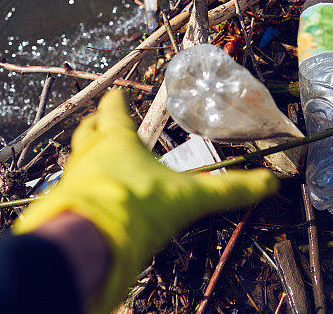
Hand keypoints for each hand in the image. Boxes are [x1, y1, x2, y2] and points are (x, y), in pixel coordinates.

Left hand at [14, 90, 277, 312]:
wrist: (94, 239)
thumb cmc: (140, 205)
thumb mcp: (191, 197)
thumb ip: (229, 190)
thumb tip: (270, 184)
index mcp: (118, 140)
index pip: (114, 111)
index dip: (116, 102)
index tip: (117, 94)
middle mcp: (90, 154)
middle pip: (87, 131)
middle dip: (94, 124)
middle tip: (100, 122)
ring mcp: (73, 179)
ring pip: (76, 159)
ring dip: (85, 156)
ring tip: (96, 160)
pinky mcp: (62, 205)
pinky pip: (70, 189)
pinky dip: (80, 188)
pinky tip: (91, 198)